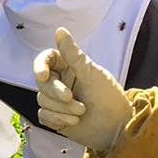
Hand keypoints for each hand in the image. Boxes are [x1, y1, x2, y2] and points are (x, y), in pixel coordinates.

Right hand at [33, 27, 132, 153]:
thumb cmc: (109, 97)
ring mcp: (57, 101)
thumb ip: (73, 54)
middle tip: (72, 98)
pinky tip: (73, 121)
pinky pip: (43, 115)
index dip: (40, 66)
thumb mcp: (91, 73)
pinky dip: (57, 119)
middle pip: (42, 83)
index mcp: (69, 67)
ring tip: (81, 112)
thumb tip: (60, 30)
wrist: (117, 127)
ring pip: (42, 100)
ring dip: (61, 108)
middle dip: (56, 92)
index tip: (43, 75)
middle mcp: (61, 82)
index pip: (46, 60)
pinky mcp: (55, 118)